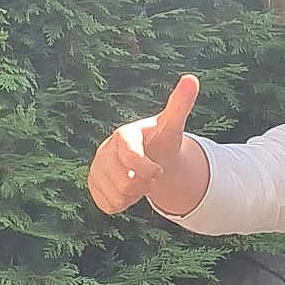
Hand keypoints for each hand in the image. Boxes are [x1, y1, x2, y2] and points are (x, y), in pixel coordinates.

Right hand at [87, 74, 198, 213]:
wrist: (148, 156)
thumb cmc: (161, 140)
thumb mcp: (172, 125)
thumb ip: (180, 105)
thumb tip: (192, 79)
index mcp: (123, 135)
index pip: (131, 158)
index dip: (147, 170)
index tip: (158, 170)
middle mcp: (104, 149)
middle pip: (124, 182)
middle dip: (143, 184)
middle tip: (149, 175)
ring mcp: (96, 167)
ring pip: (116, 196)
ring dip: (133, 195)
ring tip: (138, 180)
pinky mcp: (93, 184)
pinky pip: (106, 206)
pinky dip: (121, 204)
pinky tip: (127, 190)